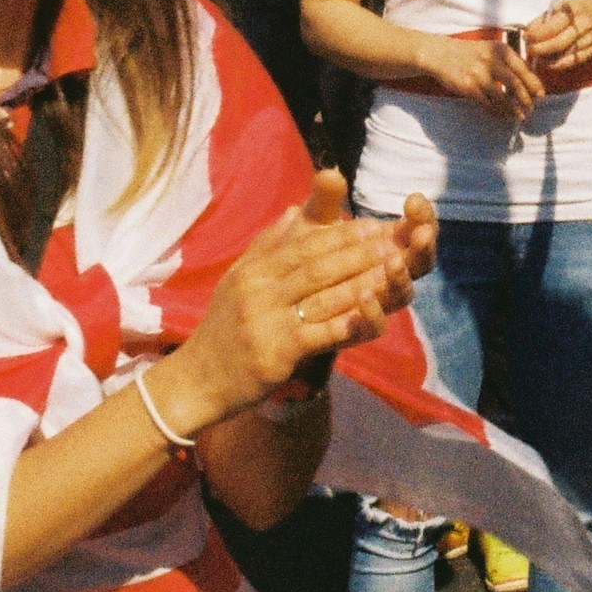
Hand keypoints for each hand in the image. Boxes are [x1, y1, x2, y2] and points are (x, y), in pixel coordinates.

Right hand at [161, 169, 412, 426]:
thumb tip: (295, 210)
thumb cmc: (223, 329)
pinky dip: (346, 322)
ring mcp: (265, 322)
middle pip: (317, 265)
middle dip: (359, 252)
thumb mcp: (239, 280)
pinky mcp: (275, 353)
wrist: (197, 381)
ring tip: (394, 271)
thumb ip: (268, 246)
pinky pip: (319, 334)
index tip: (373, 224)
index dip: (340, 233)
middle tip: (393, 241)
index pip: (303, 244)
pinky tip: (371, 313)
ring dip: (362, 282)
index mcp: (253, 270)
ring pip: (322, 296)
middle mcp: (257, 290)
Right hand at [413, 26, 544, 120]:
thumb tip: (531, 80)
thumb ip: (510, 61)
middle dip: (526, 99)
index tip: (540, 95)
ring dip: (513, 109)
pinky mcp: (467, 87)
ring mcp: (478, 74)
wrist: (441, 54)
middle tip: (531, 109)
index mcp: (500, 49)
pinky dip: (497, 112)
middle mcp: (491, 60)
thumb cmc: (472, 53)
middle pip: (515, 84)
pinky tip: (503, 116)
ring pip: (502, 97)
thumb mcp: (492, 49)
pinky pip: (487, 104)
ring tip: (520, 116)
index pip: (523, 68)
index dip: (534, 83)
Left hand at [511, 0, 591, 86]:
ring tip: (537, 57)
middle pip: (560, 42)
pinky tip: (548, 63)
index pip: (554, 26)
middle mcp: (585, 23)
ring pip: (566, 54)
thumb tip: (528, 32)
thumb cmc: (573, 11)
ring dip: (548, 58)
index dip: (538, 34)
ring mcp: (591, 38)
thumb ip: (543, 20)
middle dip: (541, 48)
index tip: (526, 37)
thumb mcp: (559, 7)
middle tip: (529, 50)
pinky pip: (574, 61)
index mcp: (575, 9)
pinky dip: (559, 64)